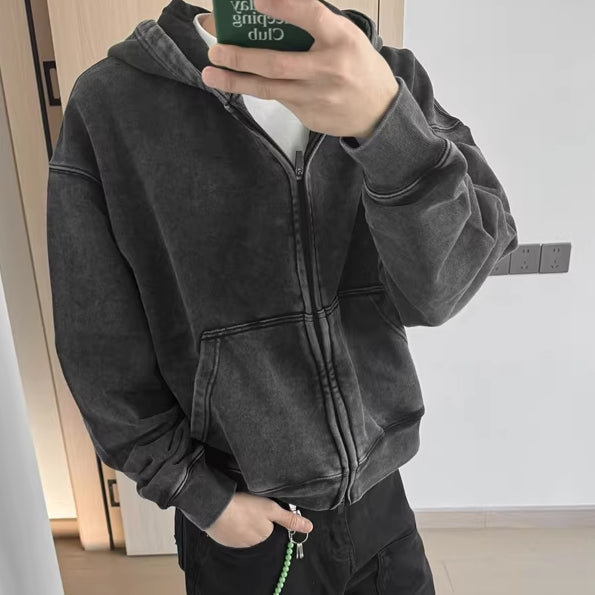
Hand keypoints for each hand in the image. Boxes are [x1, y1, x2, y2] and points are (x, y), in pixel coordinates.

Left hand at [202, 0, 399, 138]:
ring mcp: (317, 97)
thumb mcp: (345, 36)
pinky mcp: (309, 116)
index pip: (312, 16)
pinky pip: (280, 99)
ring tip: (211, 74)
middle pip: (278, 63)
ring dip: (236, 81)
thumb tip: (271, 9)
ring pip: (270, 88)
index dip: (284, 7)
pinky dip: (260, 88)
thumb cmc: (358, 66)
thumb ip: (314, 25)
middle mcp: (329, 70)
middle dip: (242, 57)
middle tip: (216, 49)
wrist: (378, 112)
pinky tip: (244, 82)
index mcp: (342, 40)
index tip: (257, 1)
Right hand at [205, 492, 313, 547]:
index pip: (270, 525)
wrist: (216, 508)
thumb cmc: (244, 506)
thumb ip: (290, 519)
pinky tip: (229, 513)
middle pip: (258, 528)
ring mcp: (236, 542)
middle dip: (255, 518)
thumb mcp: (272, 509)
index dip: (267, 513)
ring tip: (238, 507)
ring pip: (244, 530)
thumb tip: (309, 527)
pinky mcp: (223, 539)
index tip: (260, 505)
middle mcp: (252, 543)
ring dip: (242, 520)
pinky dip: (230, 523)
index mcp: (265, 535)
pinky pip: (231, 531)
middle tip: (249, 504)